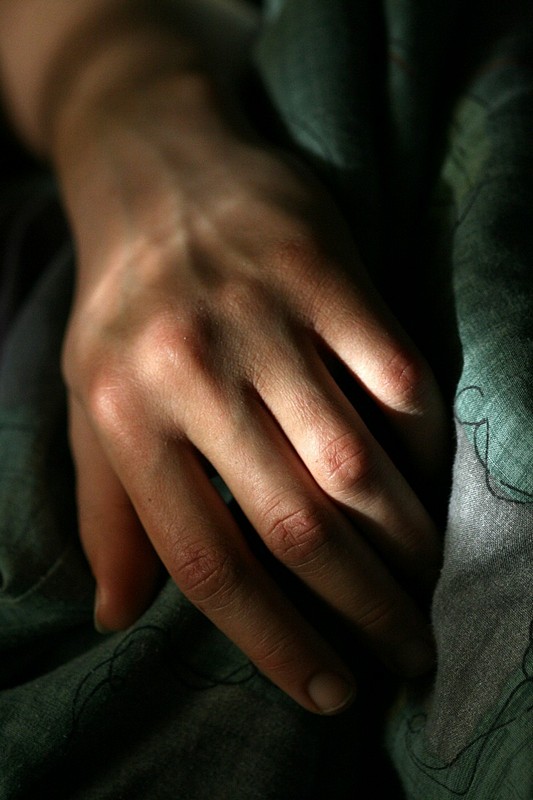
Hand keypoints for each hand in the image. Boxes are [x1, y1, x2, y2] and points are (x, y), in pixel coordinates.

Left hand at [58, 73, 447, 714]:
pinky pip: (393, 370)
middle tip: (409, 649)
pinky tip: (429, 477)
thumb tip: (117, 615)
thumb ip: (105, 512)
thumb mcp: (87, 405)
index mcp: (123, 417)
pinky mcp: (319, 267)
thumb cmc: (122, 307)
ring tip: (429, 580)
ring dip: (405, 536)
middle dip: (364, 605)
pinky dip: (422, 437)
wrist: (153, 167)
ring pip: (354, 459)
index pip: (205, 561)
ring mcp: (260, 316)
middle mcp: (191, 372)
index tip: (330, 691)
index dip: (273, 641)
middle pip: (294, 522)